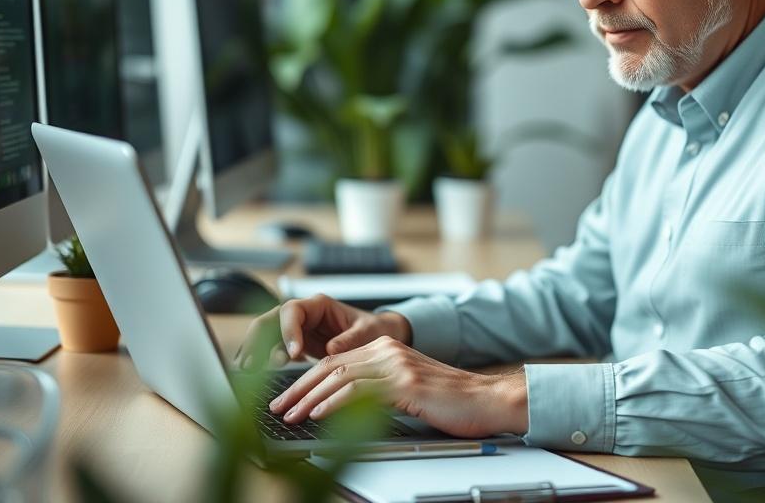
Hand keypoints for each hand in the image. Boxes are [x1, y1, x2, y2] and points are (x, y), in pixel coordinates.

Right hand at [234, 294, 411, 369]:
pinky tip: (253, 371)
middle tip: (250, 362)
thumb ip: (351, 339)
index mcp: (319, 305)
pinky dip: (262, 358)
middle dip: (257, 339)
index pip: (292, 311)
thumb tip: (332, 348)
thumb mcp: (368, 333)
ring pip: (267, 334)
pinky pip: (273, 348)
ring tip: (248, 369)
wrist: (378, 335)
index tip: (293, 353)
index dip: (288, 331)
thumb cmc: (375, 329)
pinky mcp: (296, 344)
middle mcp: (304, 314)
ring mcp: (298, 329)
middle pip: (270, 320)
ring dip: (255, 350)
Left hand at [269, 335, 528, 437]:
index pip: (335, 362)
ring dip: (307, 398)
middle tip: (275, 407)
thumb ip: (378, 389)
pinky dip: (333, 403)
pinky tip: (317, 413)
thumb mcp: (408, 390)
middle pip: (330, 367)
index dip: (305, 380)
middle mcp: (389, 351)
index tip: (285, 398)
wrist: (488, 400)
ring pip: (339, 378)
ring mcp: (397, 365)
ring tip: (288, 415)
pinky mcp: (405, 383)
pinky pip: (359, 391)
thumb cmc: (452, 401)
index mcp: (387, 349)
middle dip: (297, 388)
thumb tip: (342, 404)